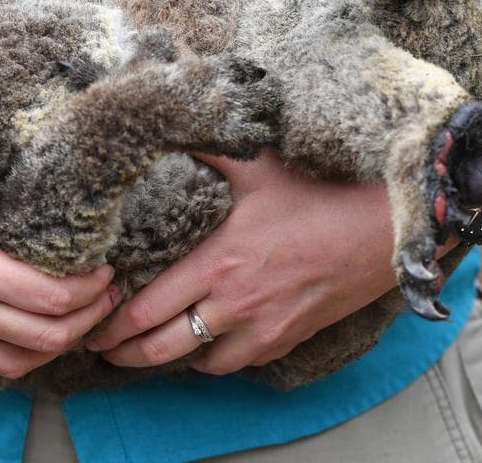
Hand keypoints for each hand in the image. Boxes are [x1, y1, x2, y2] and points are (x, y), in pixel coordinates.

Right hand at [0, 208, 118, 379]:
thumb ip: (15, 191)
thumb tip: (76, 181)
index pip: (52, 296)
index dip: (92, 288)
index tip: (108, 268)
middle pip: (47, 333)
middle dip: (90, 316)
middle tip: (110, 293)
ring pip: (24, 360)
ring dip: (65, 342)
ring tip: (87, 317)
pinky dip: (29, 356)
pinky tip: (47, 334)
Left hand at [87, 150, 398, 374]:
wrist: (390, 227)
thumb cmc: (323, 191)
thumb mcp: (257, 163)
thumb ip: (206, 146)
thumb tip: (167, 119)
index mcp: (218, 261)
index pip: (145, 310)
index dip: (110, 324)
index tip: (91, 321)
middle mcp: (235, 304)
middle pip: (161, 347)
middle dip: (124, 352)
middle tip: (102, 347)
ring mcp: (264, 327)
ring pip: (199, 362)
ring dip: (169, 358)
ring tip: (146, 348)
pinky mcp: (289, 337)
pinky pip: (238, 363)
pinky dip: (214, 358)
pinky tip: (204, 342)